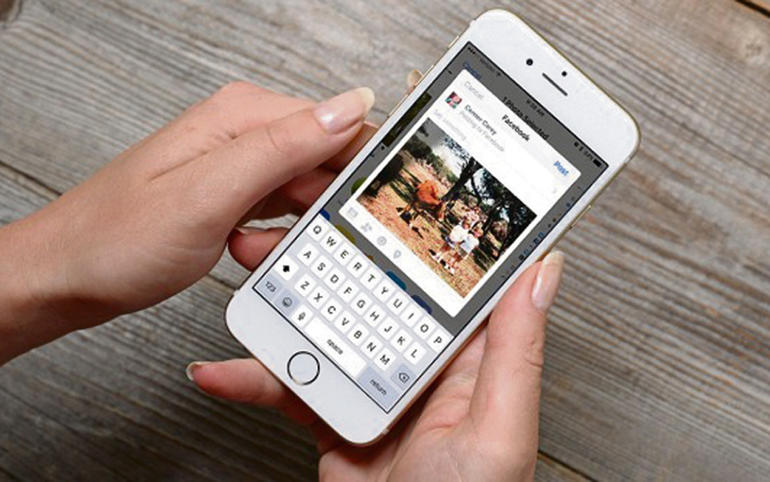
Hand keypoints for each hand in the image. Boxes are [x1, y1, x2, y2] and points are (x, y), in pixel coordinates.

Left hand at [0, 81, 374, 361]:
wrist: (68, 276)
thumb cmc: (118, 238)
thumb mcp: (209, 193)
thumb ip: (283, 147)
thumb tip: (349, 106)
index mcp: (243, 116)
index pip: (339, 123)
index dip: (360, 168)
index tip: (366, 210)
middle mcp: (244, 133)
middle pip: (326, 162)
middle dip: (321, 208)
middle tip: (291, 239)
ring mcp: (239, 166)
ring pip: (306, 194)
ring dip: (296, 229)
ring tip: (250, 246)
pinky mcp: (234, 195)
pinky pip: (282, 213)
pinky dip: (276, 239)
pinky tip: (246, 250)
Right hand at [189, 250, 564, 481]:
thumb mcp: (498, 429)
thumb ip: (516, 349)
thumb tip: (543, 267)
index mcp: (470, 353)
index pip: (448, 272)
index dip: (422, 225)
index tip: (388, 181)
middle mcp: (423, 359)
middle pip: (375, 286)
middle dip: (332, 251)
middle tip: (295, 215)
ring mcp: (376, 384)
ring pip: (326, 324)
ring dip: (284, 302)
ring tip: (249, 271)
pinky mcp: (337, 411)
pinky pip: (293, 382)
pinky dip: (256, 376)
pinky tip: (225, 366)